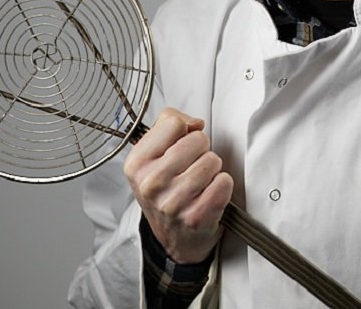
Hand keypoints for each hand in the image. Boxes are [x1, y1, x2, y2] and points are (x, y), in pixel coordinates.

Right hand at [124, 107, 233, 263]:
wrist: (174, 236)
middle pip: (198, 140)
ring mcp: (173, 203)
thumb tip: (195, 124)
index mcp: (137, 164)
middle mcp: (151, 184)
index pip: (173, 123)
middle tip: (192, 167)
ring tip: (199, 182)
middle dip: (201, 150)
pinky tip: (209, 195)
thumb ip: (170, 123)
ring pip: (212, 160)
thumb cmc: (167, 188)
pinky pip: (224, 182)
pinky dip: (222, 186)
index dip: (184, 131)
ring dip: (211, 169)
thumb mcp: (154, 154)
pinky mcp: (196, 217)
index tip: (180, 146)